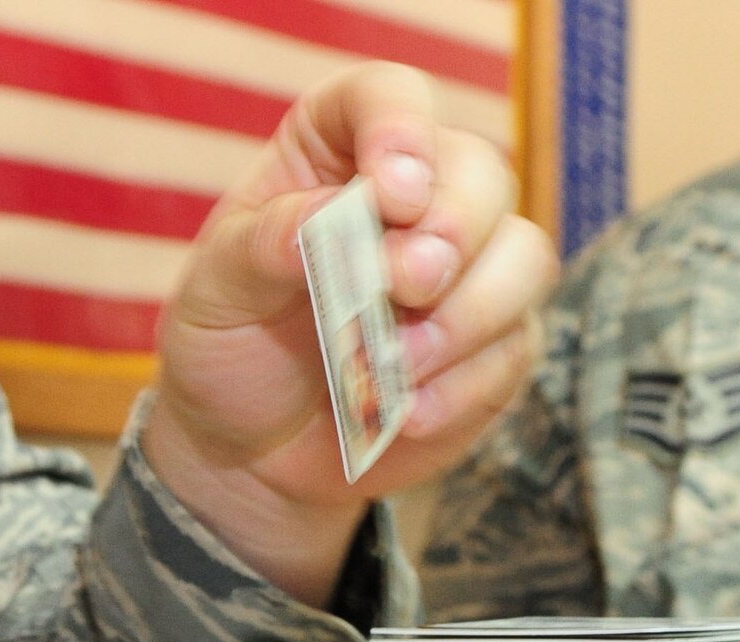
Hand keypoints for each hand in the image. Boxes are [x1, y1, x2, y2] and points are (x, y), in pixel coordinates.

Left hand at [142, 62, 557, 605]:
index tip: (390, 192)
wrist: (245, 447)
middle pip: (479, 172)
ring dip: (467, 312)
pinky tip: (408, 412)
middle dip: (451, 229)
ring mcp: (466, 270)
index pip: (388, 96)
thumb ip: (266, 246)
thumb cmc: (228, 345)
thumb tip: (325, 221)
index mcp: (338, 153)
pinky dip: (462, 383)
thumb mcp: (216, 292)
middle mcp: (418, 196)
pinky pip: (515, 346)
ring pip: (522, 255)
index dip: (400, 130)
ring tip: (397, 363)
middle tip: (407, 284)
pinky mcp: (493, 344)